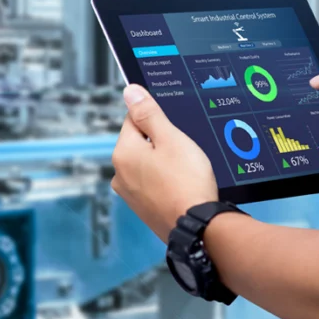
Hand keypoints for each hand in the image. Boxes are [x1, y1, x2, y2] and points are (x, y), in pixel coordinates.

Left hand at [111, 84, 218, 239]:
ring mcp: (130, 194)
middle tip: (184, 152)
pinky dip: (166, 181)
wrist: (198, 227)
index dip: (157, 120)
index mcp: (123, 153)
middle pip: (140, 143)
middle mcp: (119, 174)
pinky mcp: (143, 209)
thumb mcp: (171, 138)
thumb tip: (130, 91)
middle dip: (161, 143)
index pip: (134, 119)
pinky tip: (182, 185)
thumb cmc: (187, 180)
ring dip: (164, 163)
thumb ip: (149, 113)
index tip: (174, 130)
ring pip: (147, 165)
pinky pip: (153, 184)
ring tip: (185, 171)